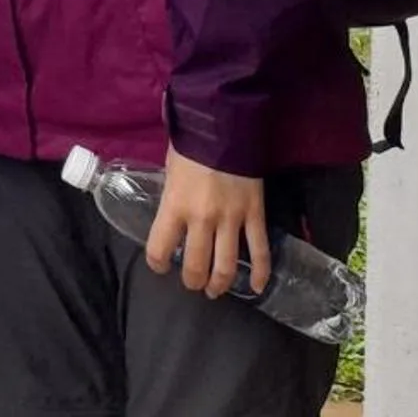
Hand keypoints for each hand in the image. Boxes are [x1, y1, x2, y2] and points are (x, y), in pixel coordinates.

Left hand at [146, 147, 271, 297]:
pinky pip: (260, 250)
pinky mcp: (255, 215)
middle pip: (197, 265)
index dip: (158, 263)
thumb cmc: (190, 146)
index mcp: (175, 205)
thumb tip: (172, 215)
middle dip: (193, 281)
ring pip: (226, 265)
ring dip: (220, 283)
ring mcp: (231, 219)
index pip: (160, 248)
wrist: (225, 127)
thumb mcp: (170, 172)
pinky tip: (255, 287)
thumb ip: (172, 198)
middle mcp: (202, 218)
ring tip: (215, 290)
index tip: (161, 266)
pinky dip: (259, 273)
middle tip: (193, 284)